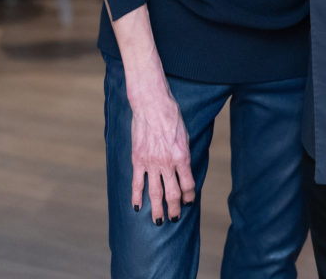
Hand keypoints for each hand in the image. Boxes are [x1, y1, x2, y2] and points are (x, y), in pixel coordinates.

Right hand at [129, 87, 195, 222]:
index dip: (189, 195)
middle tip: (175, 218)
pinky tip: (136, 207)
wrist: (152, 104)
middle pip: (172, 193)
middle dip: (175, 208)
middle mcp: (167, 163)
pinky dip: (136, 197)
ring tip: (158, 221)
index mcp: (182, 156)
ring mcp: (151, 163)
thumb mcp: (185, 135)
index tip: (189, 201)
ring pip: (155, 193)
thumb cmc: (171, 116)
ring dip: (157, 209)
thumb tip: (183, 169)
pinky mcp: (138, 159)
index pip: (188, 183)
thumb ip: (184, 154)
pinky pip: (137, 183)